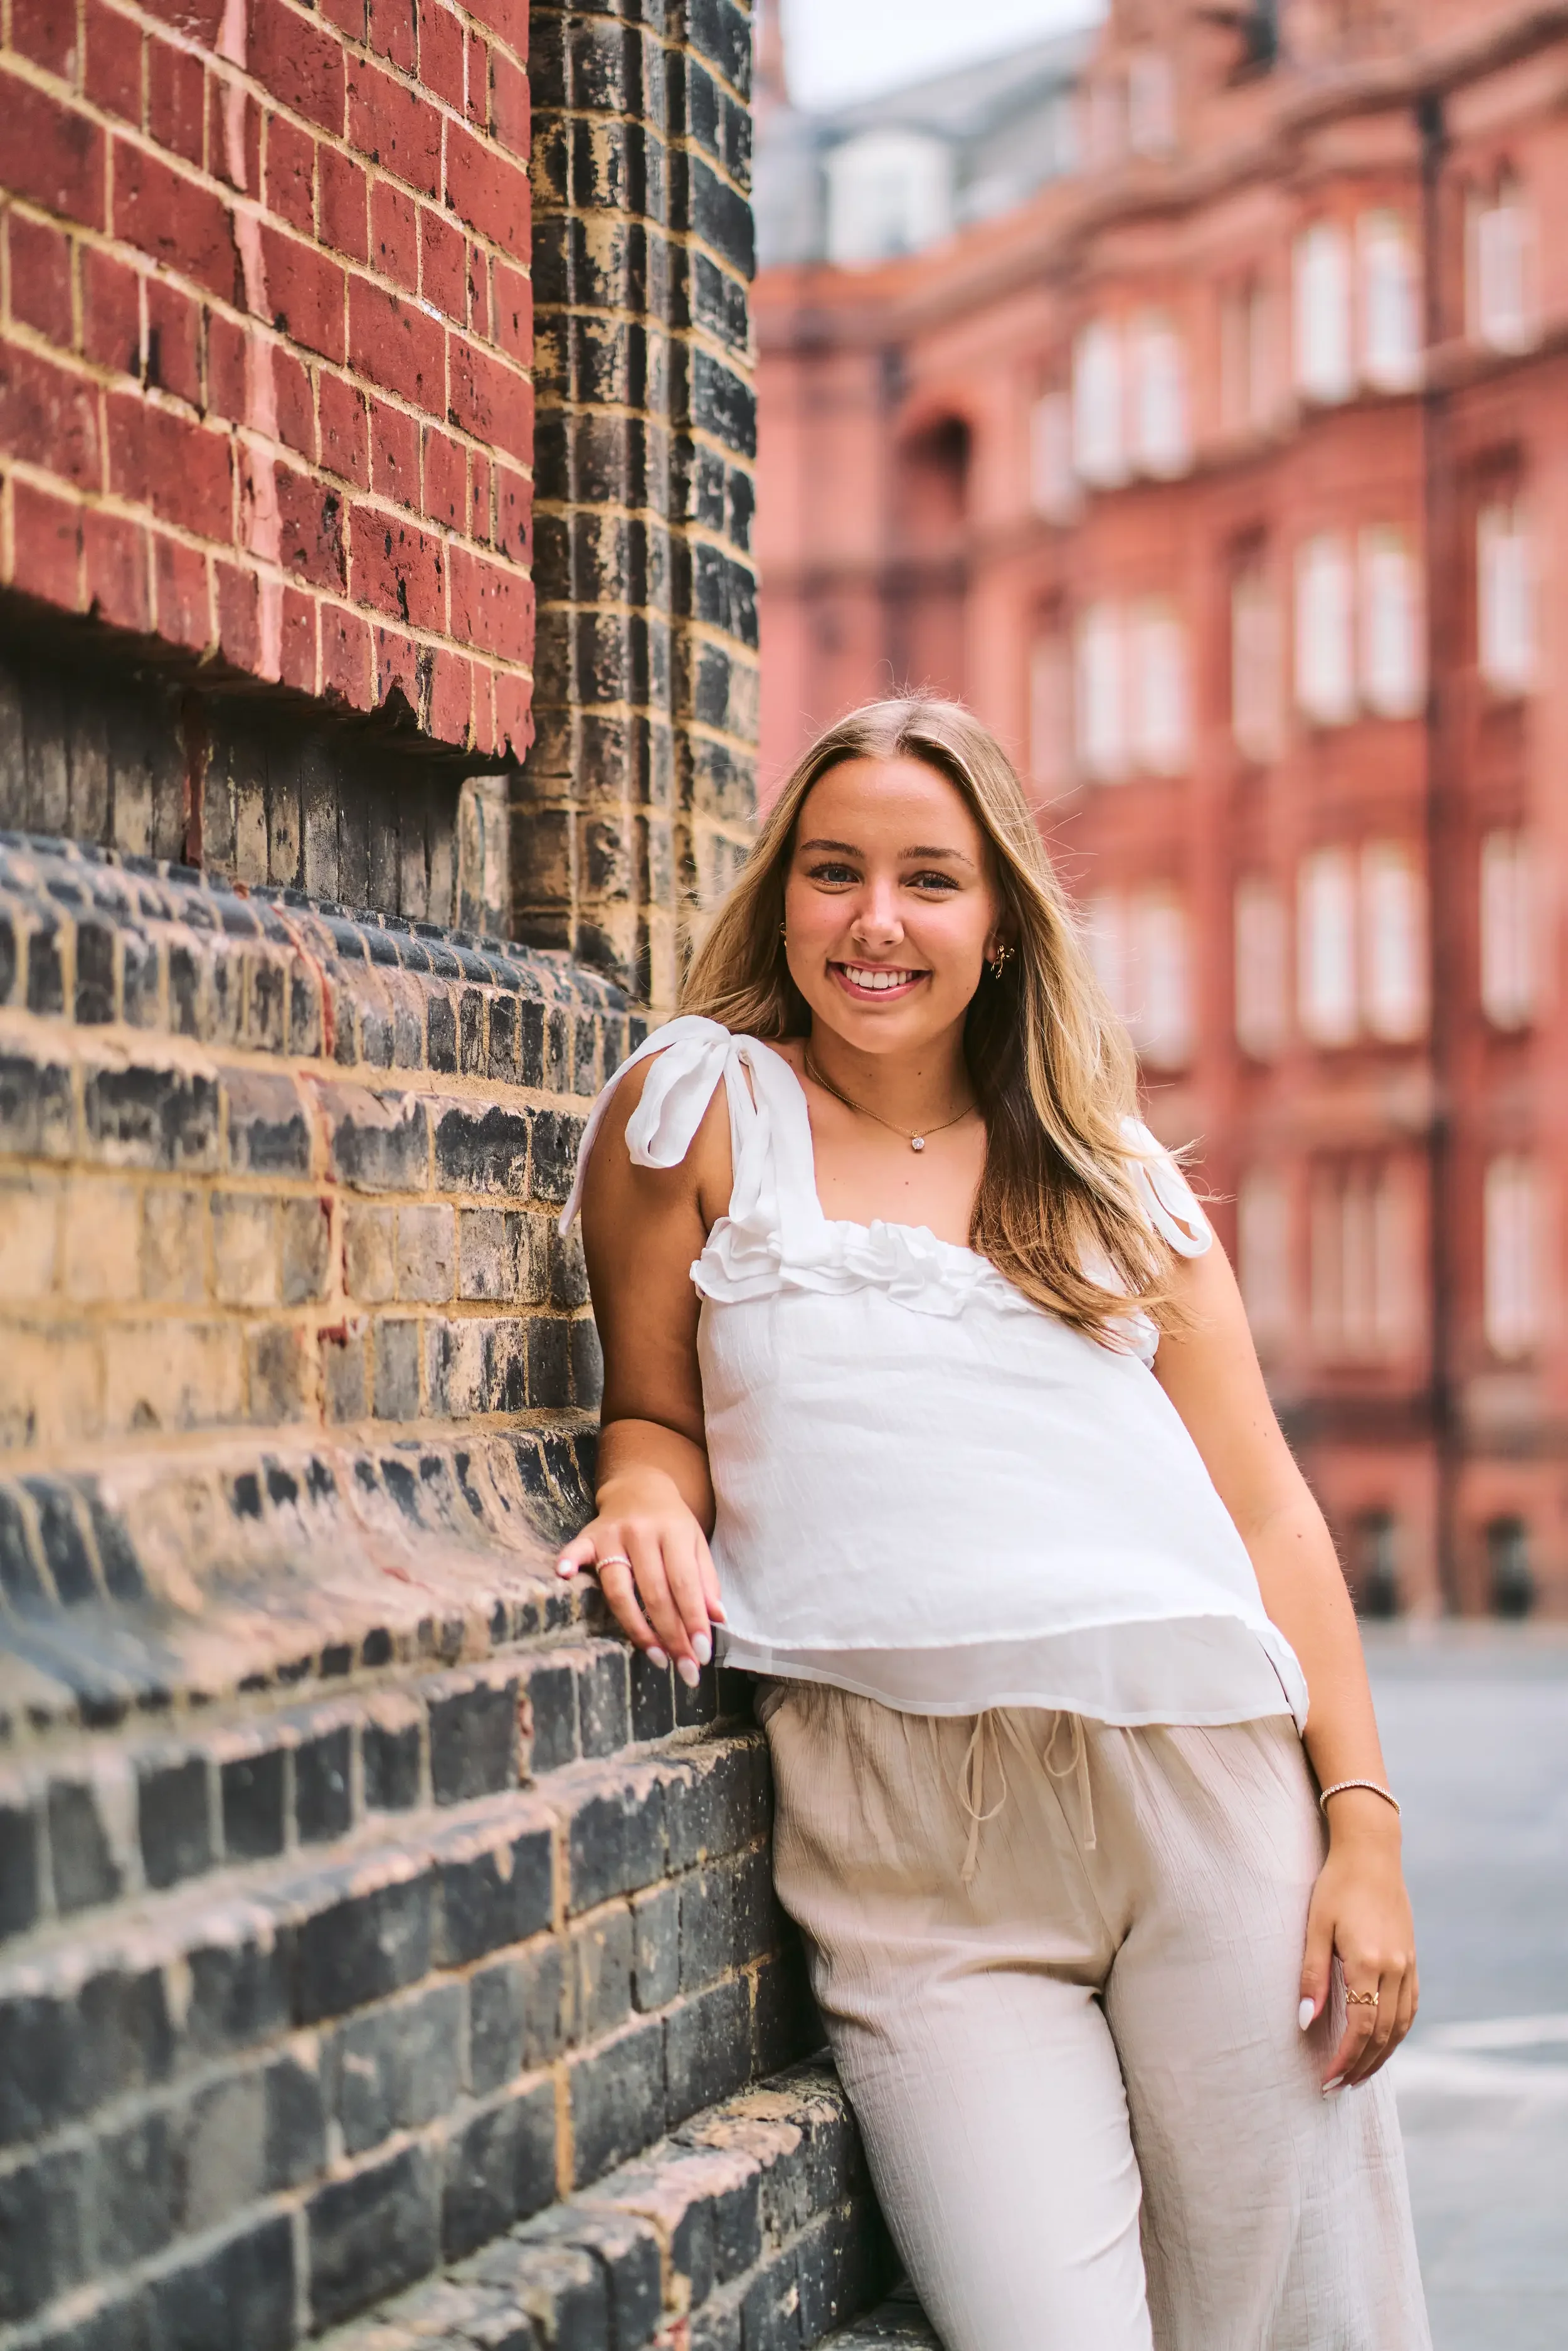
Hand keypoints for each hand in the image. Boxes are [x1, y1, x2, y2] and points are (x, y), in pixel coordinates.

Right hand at [556, 1471, 724, 1688]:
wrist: (639, 1484)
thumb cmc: (671, 1523)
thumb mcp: (696, 1543)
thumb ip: (705, 1580)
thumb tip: (717, 1620)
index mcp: (674, 1533)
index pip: (685, 1583)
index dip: (693, 1620)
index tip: (701, 1654)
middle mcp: (643, 1533)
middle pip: (655, 1592)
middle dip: (671, 1635)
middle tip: (685, 1669)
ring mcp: (613, 1535)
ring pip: (619, 1587)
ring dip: (637, 1627)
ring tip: (655, 1656)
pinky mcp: (588, 1536)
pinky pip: (577, 1550)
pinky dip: (570, 1561)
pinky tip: (565, 1576)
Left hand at [1299, 1792, 1417, 2091]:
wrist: (1372, 1853)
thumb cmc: (1336, 1887)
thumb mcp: (1315, 1927)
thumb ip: (1311, 1976)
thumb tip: (1304, 2020)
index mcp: (1368, 1961)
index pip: (1361, 2026)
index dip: (1345, 2058)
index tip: (1327, 2079)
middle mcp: (1395, 1968)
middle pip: (1384, 2034)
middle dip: (1361, 2065)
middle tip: (1339, 2087)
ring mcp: (1408, 1965)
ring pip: (1401, 2026)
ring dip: (1382, 2056)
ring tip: (1358, 2075)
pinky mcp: (1412, 1959)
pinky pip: (1410, 2007)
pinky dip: (1397, 2033)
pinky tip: (1382, 2043)